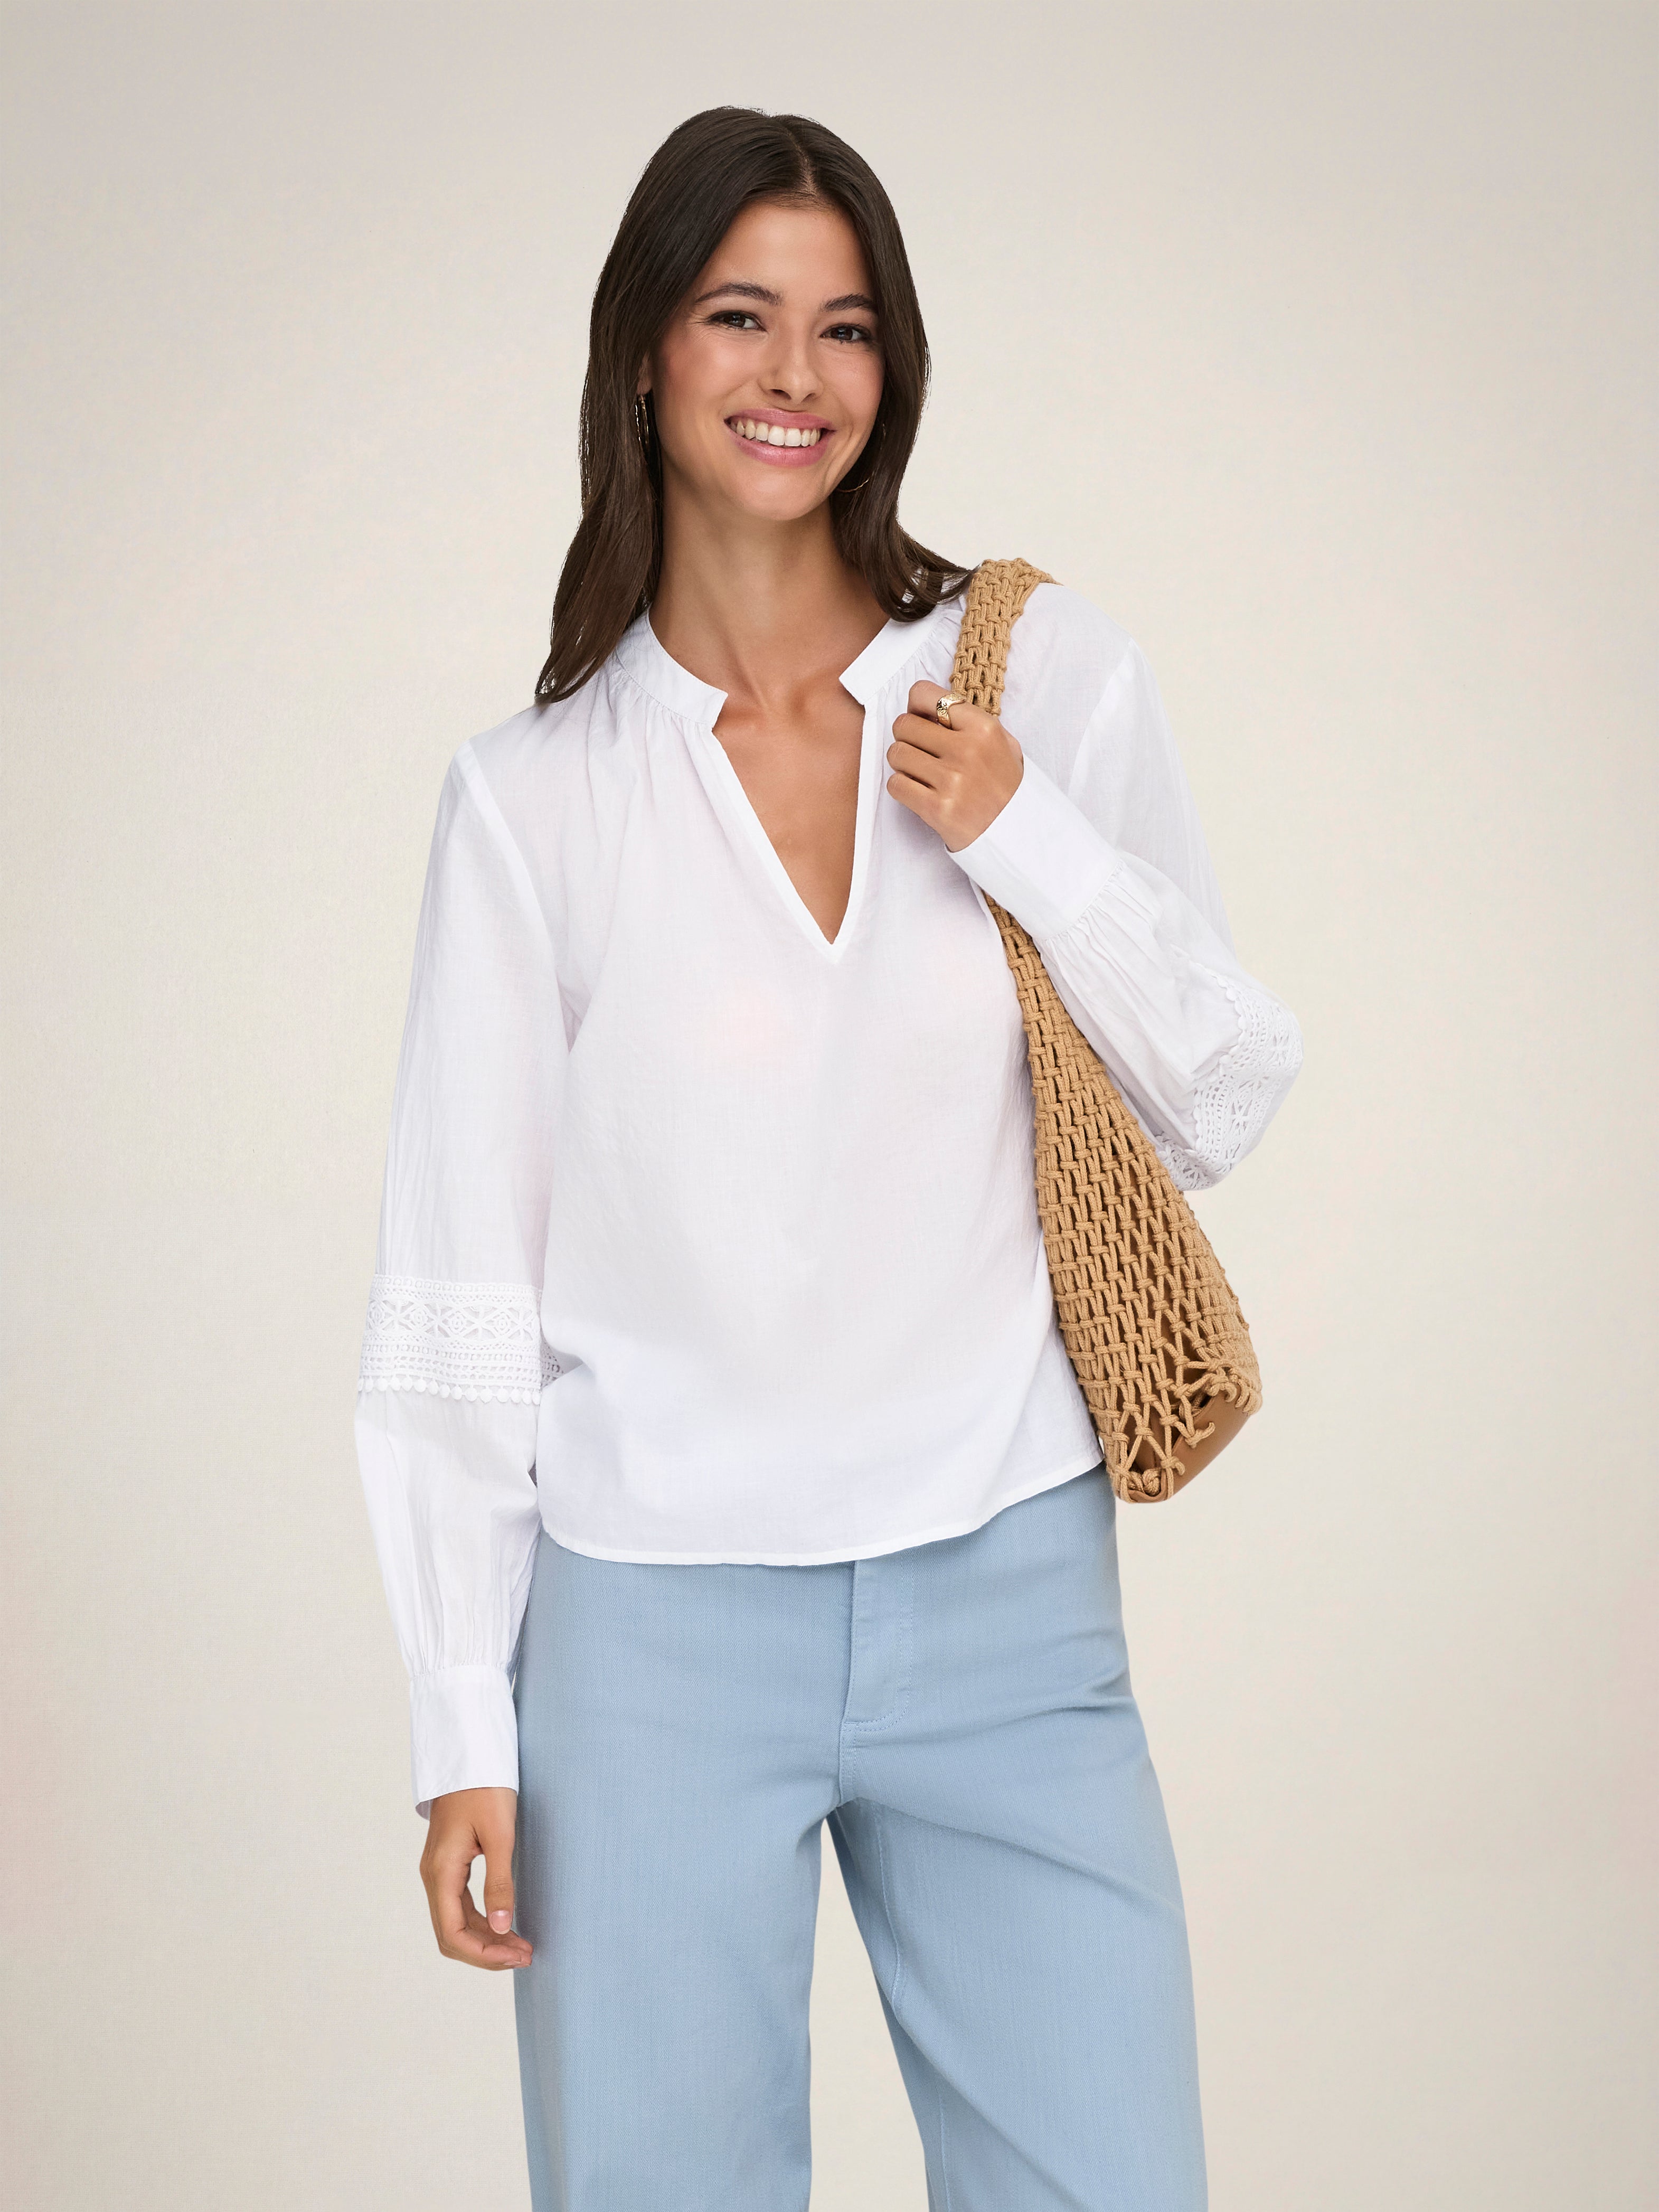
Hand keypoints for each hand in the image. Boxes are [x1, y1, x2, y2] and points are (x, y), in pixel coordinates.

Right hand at [420, 1786, 532, 1970]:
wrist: (470, 1755)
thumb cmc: (485, 1789)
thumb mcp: (499, 1835)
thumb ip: (499, 1882)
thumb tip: (500, 1926)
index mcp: (441, 1872)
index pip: (453, 1933)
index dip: (483, 1953)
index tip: (517, 1956)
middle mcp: (434, 1876)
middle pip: (452, 1935)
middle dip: (487, 1952)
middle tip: (525, 1955)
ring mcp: (439, 1871)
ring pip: (455, 1923)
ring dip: (485, 1939)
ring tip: (520, 1946)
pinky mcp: (449, 1865)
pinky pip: (460, 1906)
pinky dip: (481, 1921)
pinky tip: (505, 1924)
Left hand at [887, 681, 1023, 851]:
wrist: (1017, 834)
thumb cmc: (1006, 786)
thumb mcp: (1003, 743)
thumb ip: (969, 721)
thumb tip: (926, 708)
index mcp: (983, 727)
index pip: (924, 694)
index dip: (915, 707)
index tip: (922, 721)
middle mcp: (967, 750)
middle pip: (904, 725)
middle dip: (906, 737)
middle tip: (920, 751)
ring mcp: (951, 780)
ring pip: (896, 754)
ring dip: (903, 763)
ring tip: (921, 772)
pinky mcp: (937, 808)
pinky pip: (896, 784)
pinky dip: (902, 787)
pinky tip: (919, 791)